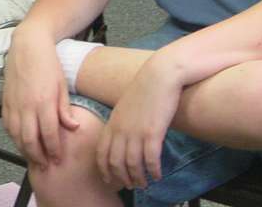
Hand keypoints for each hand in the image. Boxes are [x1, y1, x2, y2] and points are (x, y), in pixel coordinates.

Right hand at [2, 25, 79, 168]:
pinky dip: (13, 137)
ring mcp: (13, 104)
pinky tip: (21, 142)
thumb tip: (73, 128)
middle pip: (30, 141)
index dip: (54, 151)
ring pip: (16, 136)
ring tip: (34, 158)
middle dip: (38, 157)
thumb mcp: (62, 85)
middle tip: (45, 166)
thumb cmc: (49, 63)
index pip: (48, 135)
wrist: (28, 45)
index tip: (58, 159)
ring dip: (24, 150)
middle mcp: (26, 106)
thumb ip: (65, 109)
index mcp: (44, 102)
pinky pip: (7, 126)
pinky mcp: (5, 101)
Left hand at [96, 58, 181, 189]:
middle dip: (121, 178)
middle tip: (129, 186)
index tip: (109, 180)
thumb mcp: (125, 107)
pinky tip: (158, 175)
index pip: (101, 153)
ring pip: (132, 165)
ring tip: (144, 184)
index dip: (104, 170)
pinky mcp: (152, 133)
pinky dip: (153, 171)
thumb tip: (123, 140)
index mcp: (112, 123)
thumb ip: (121, 123)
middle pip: (115, 163)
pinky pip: (150, 160)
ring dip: (138, 178)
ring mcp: (135, 132)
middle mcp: (120, 130)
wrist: (160, 75)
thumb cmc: (145, 90)